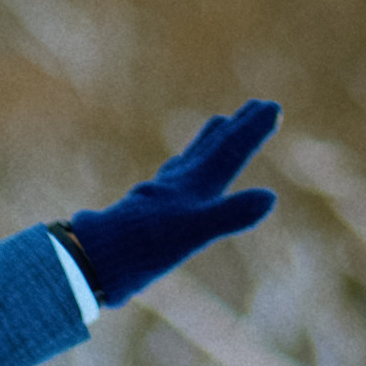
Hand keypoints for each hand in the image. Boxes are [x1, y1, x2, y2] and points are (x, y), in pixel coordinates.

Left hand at [64, 101, 279, 305]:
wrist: (93, 259)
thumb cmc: (144, 246)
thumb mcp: (194, 232)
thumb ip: (230, 214)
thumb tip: (269, 198)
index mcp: (195, 185)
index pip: (230, 150)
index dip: (252, 130)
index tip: (272, 107)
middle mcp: (178, 184)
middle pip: (212, 148)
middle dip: (237, 128)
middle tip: (256, 106)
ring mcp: (159, 196)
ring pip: (190, 159)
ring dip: (209, 141)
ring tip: (220, 124)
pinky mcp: (142, 212)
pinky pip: (170, 180)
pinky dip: (182, 167)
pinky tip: (175, 173)